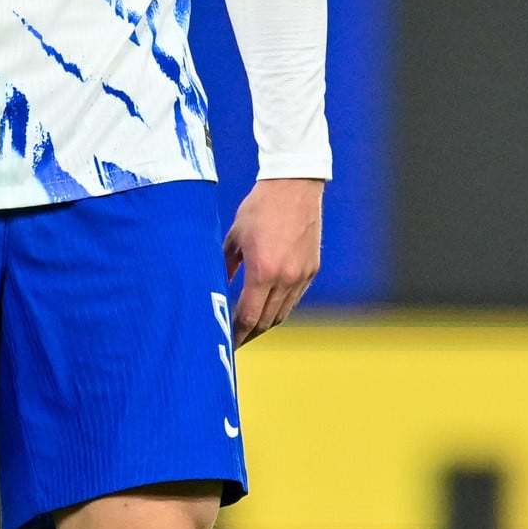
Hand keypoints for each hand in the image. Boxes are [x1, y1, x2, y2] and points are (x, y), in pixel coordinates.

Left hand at [222, 177, 322, 344]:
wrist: (294, 186)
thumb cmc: (259, 208)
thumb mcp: (234, 237)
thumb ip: (224, 266)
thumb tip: (216, 288)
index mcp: (263, 271)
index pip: (248, 316)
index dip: (237, 333)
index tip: (227, 342)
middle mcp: (286, 278)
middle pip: (266, 321)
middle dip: (249, 333)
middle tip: (235, 340)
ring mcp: (302, 275)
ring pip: (283, 313)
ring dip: (265, 323)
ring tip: (249, 328)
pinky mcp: (312, 269)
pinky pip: (295, 298)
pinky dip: (280, 307)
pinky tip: (268, 306)